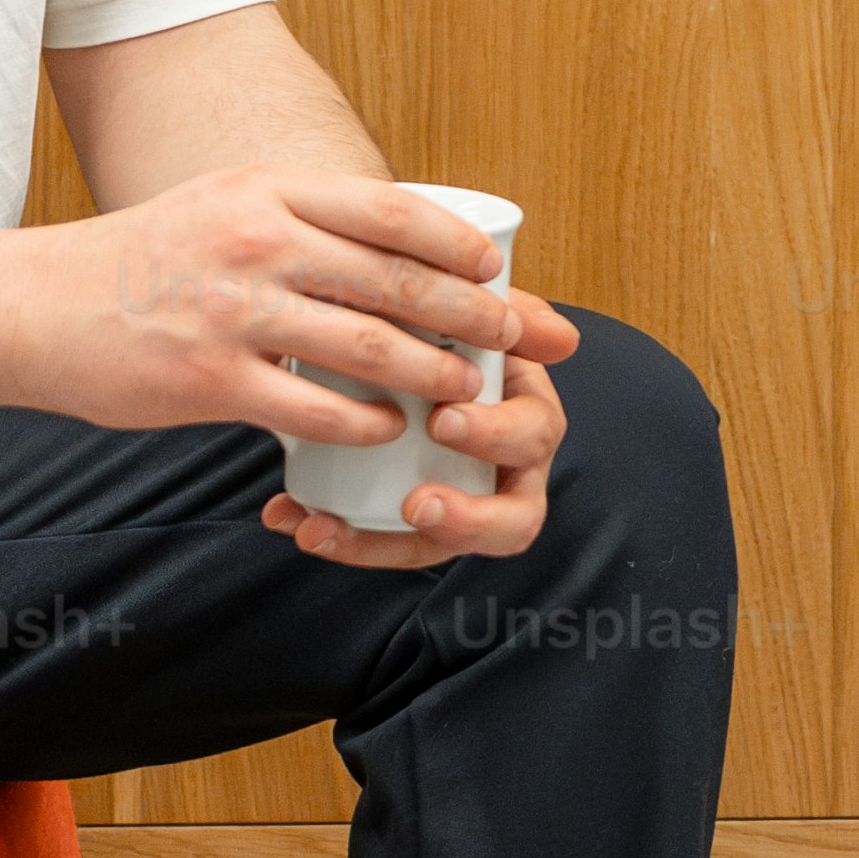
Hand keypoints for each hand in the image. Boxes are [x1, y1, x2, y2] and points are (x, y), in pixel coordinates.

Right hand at [2, 172, 570, 508]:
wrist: (33, 305)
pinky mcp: (211, 380)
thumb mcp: (219, 208)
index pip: (389, 209)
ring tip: (467, 387)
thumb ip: (295, 220)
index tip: (496, 267)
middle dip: (471, 311)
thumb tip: (383, 245)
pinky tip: (391, 429)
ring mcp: (234, 312)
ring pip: (369, 345)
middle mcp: (257, 242)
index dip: (455, 242)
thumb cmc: (138, 261)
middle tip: (514, 335)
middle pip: (396, 278)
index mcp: (265, 190)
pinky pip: (314, 409)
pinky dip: (366, 422)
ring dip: (433, 371)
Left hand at [262, 319, 566, 570]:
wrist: (388, 340)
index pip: (533, 436)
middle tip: (418, 502)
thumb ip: (508, 311)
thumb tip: (564, 340)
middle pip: (514, 515)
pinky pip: (384, 546)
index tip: (441, 420)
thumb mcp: (473, 309)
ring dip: (387, 546)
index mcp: (526, 416)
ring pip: (440, 548)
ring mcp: (458, 502)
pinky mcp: (411, 526)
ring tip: (326, 528)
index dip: (495, 437)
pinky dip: (340, 538)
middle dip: (468, 516)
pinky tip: (294, 518)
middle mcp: (503, 471)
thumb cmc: (448, 326)